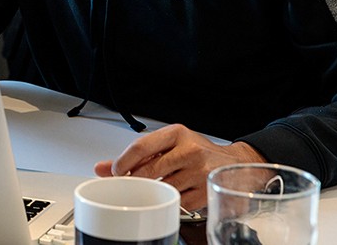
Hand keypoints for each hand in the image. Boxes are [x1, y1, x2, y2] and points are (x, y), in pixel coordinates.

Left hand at [94, 124, 266, 210]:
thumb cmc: (198, 152)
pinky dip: (168, 202)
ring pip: (162, 188)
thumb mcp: (168, 145)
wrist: (236, 163)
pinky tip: (168, 196)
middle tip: (127, 184)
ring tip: (151, 188)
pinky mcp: (206, 192)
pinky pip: (177, 203)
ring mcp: (199, 172)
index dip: (122, 161)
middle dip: (133, 180)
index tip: (113, 171)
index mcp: (177, 134)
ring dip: (151, 192)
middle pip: (149, 170)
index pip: (141, 146)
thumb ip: (136, 156)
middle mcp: (189, 150)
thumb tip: (101, 167)